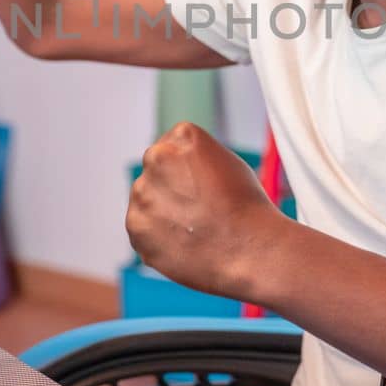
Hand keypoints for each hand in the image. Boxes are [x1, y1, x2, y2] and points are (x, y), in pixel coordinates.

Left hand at [126, 122, 289, 299]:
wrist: (248, 250)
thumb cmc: (246, 208)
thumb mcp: (227, 163)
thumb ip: (193, 159)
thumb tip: (175, 171)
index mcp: (182, 135)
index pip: (172, 146)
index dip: (188, 170)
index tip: (204, 186)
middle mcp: (156, 157)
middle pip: (156, 171)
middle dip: (170, 188)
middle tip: (198, 209)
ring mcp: (142, 193)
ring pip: (146, 200)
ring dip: (161, 211)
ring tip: (194, 228)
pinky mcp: (136, 226)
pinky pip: (143, 228)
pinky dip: (157, 236)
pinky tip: (184, 242)